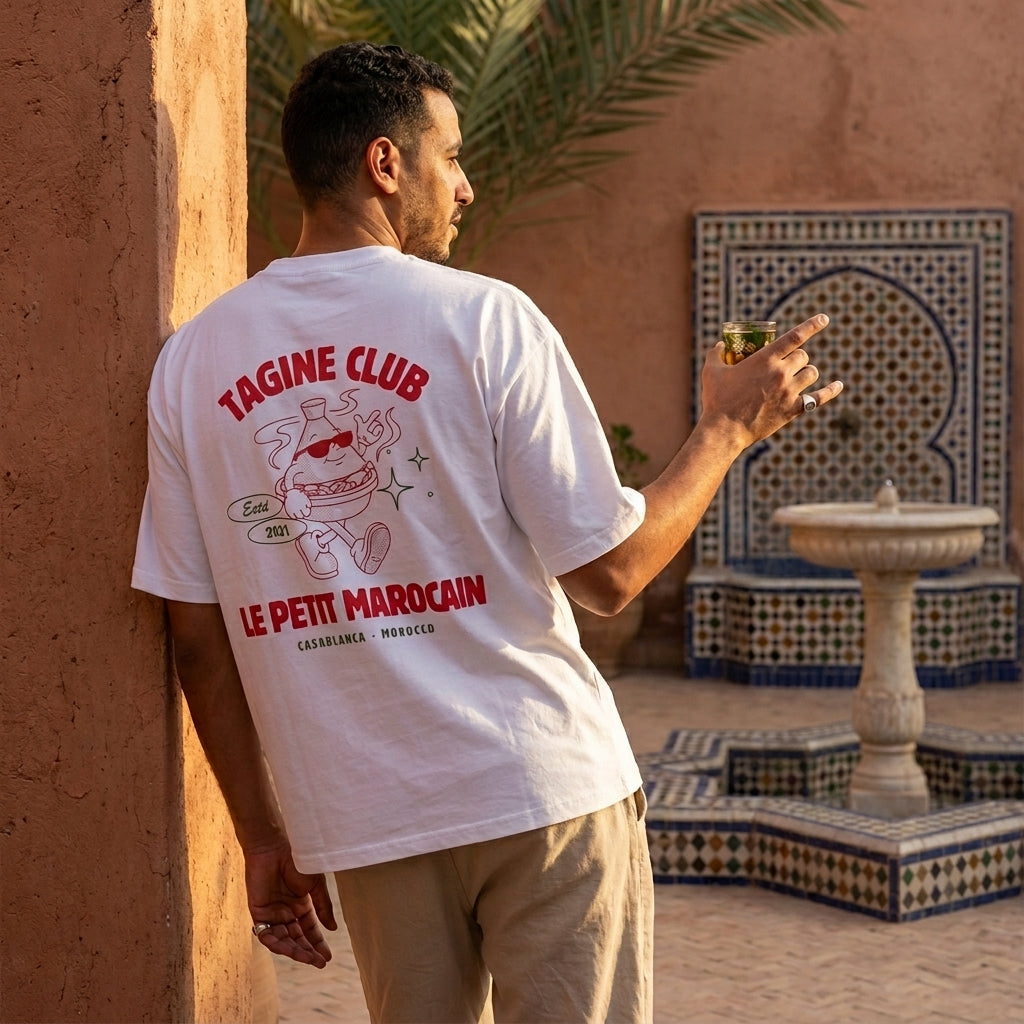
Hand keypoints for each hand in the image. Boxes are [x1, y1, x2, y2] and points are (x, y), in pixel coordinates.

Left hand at [246, 843, 336, 968]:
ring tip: (307, 958)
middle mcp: (286, 913)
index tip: (327, 957)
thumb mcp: (316, 885)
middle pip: (297, 939)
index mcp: (301, 906)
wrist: (275, 848)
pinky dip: (275, 943)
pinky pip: (266, 934)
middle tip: (319, 962)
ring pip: (283, 940)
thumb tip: (333, 928)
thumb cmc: (297, 861)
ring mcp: (272, 914)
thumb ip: (323, 907)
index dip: (318, 944)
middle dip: (308, 951)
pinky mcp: (258, 913)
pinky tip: (287, 949)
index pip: (310, 930)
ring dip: (294, 950)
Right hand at [700, 313, 843, 448]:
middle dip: (797, 356)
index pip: (795, 336)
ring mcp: (789, 391)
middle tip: (787, 362)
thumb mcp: (712, 372)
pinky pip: (819, 398)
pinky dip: (831, 391)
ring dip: (806, 372)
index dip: (812, 325)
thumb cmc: (717, 399)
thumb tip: (720, 345)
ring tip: (797, 376)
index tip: (824, 318)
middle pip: (802, 356)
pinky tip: (839, 385)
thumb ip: (716, 354)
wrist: (725, 430)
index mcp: (765, 359)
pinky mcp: (793, 409)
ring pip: (811, 373)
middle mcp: (781, 372)